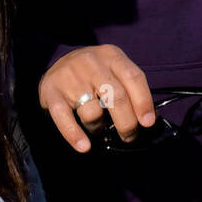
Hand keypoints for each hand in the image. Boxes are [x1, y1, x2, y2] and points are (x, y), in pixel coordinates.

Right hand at [38, 44, 156, 152]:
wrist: (56, 63)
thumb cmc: (93, 74)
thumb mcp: (113, 70)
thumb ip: (130, 89)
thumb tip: (149, 120)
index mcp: (111, 55)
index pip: (133, 77)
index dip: (143, 102)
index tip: (148, 123)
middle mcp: (91, 62)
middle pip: (116, 96)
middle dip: (127, 123)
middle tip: (129, 137)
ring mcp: (70, 76)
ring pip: (93, 111)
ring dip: (99, 128)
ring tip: (98, 128)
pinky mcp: (52, 92)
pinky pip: (64, 118)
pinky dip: (74, 134)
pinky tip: (84, 146)